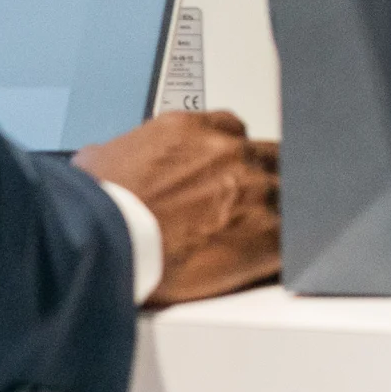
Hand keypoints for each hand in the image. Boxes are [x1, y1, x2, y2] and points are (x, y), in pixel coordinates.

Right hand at [76, 111, 279, 305]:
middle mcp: (228, 152)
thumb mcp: (97, 161)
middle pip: (268, 158)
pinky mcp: (266, 233)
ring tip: (258, 239)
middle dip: (260, 180)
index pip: (232, 129)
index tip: (226, 173)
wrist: (106, 241)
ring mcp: (253, 189)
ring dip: (276, 215)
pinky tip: (270, 262)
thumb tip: (101, 160)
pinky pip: (293, 238)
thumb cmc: (99, 208)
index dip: (230, 154)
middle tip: (245, 207)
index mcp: (191, 130)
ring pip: (288, 195)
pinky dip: (284, 251)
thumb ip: (118, 153)